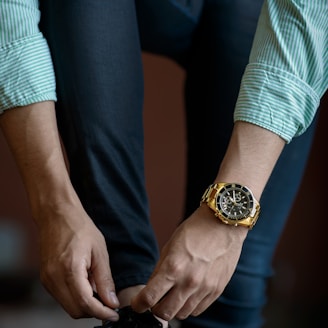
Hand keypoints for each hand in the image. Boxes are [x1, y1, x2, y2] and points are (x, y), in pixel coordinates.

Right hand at [37, 202, 119, 320]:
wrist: (57, 215)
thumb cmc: (80, 228)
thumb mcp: (99, 251)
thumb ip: (105, 279)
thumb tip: (112, 302)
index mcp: (69, 269)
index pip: (86, 304)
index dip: (102, 313)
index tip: (114, 314)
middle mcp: (54, 278)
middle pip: (75, 311)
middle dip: (94, 311)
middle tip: (110, 304)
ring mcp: (47, 279)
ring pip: (68, 306)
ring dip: (85, 305)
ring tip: (99, 289)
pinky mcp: (45, 278)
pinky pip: (62, 296)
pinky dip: (76, 296)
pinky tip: (87, 283)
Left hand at [131, 205, 247, 320]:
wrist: (222, 225)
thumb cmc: (195, 230)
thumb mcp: (170, 246)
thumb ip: (160, 269)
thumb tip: (151, 287)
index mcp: (173, 267)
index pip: (149, 298)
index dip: (138, 304)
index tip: (138, 304)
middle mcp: (189, 282)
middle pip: (165, 313)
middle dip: (155, 309)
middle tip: (155, 300)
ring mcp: (204, 288)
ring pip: (182, 314)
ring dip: (173, 308)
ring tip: (173, 295)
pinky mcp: (216, 290)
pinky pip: (198, 309)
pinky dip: (189, 306)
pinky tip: (187, 294)